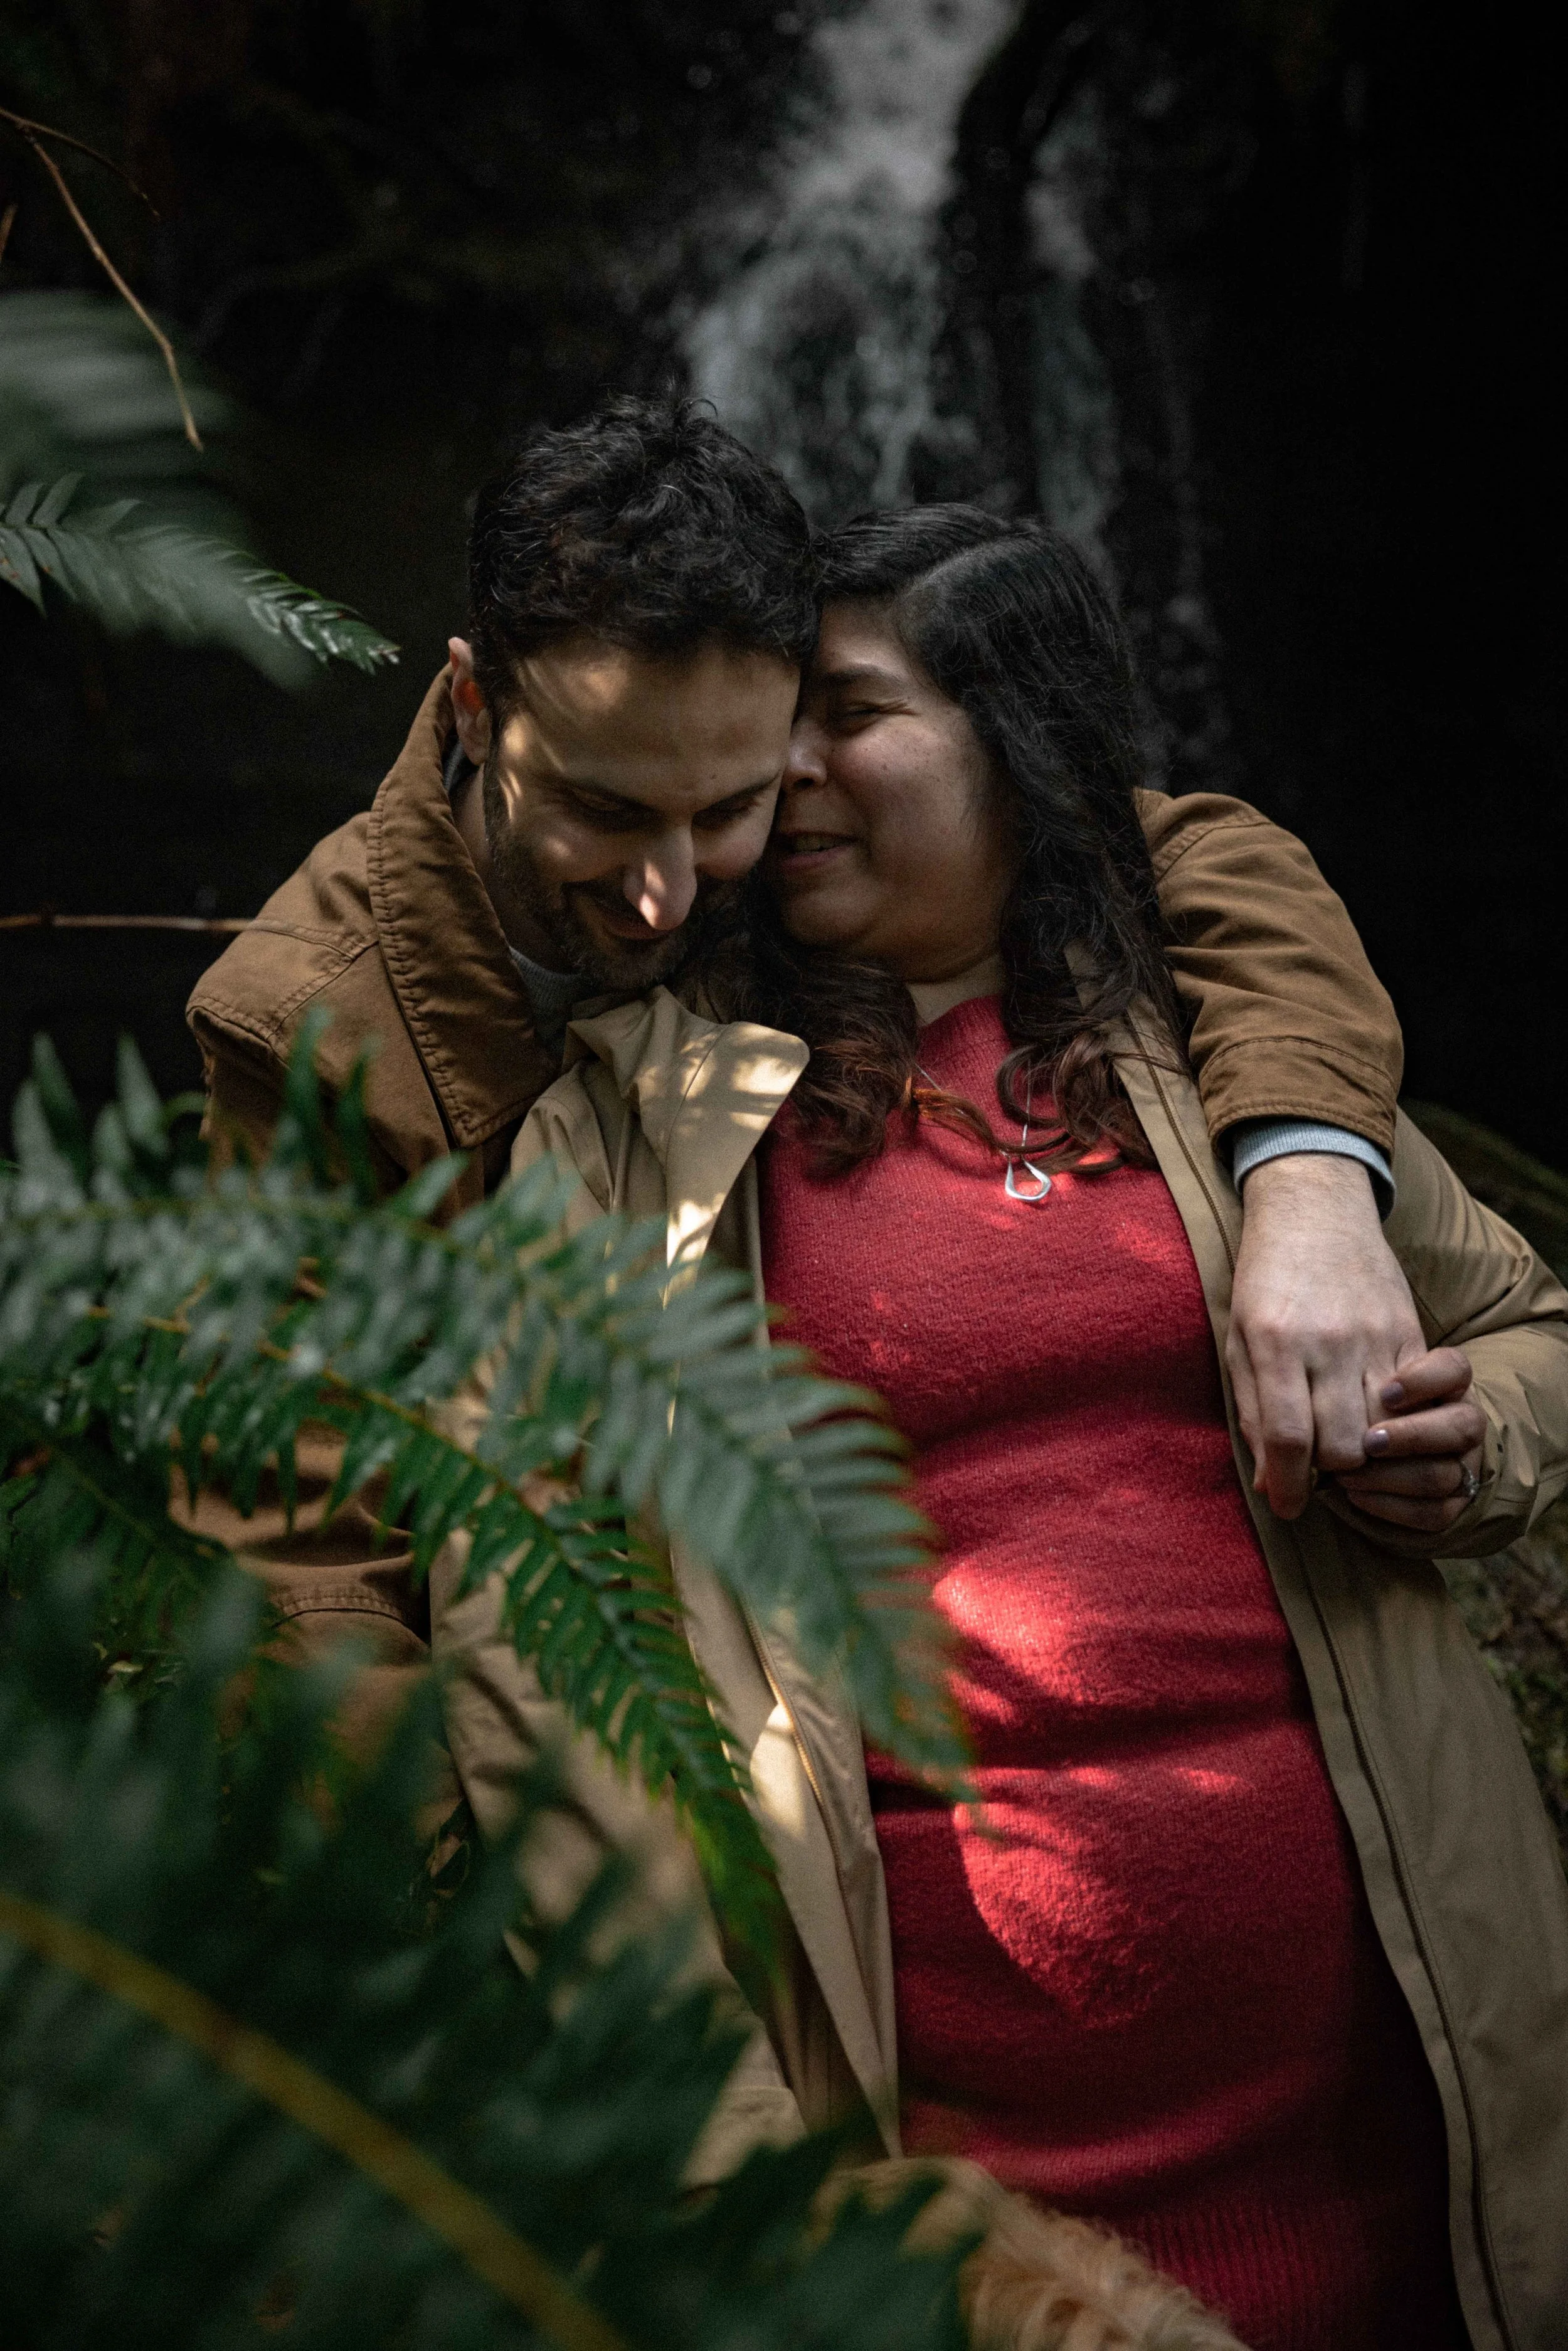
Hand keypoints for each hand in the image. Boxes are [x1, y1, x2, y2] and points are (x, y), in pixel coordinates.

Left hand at [1227, 1152, 1424, 1519]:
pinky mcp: (1408, 1331)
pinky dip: (1399, 1424)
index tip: (1287, 1506)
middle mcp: (1327, 1341)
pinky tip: (1378, 1418)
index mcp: (1274, 1341)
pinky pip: (1418, 1400)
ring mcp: (1374, 1336)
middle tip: (1315, 1469)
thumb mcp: (1238, 1339)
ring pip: (1384, 1431)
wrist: (1314, 1211)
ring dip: (1364, 1455)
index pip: (1290, 1439)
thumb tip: (1269, 1484)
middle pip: (1344, 1445)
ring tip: (1343, 1444)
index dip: (1288, 1487)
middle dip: (1329, 1475)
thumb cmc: (1264, 1280)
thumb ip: (1252, 1412)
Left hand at [1332, 1348, 1484, 1531]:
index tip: (1386, 1392)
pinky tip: (1356, 1496)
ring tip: (1345, 1475)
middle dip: (1412, 1436)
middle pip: (1462, 1426)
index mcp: (1447, 1382)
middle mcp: (1465, 1421)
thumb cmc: (1360, 1402)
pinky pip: (1433, 1512)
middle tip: (1367, 1441)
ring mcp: (1465, 1464)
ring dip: (1391, 1477)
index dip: (1426, 1380)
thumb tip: (1326, 1394)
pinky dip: (1392, 1507)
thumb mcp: (1357, 1382)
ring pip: (1444, 1475)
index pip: (1455, 1369)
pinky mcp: (1454, 1503)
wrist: (1380, 1447)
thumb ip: (1348, 1383)